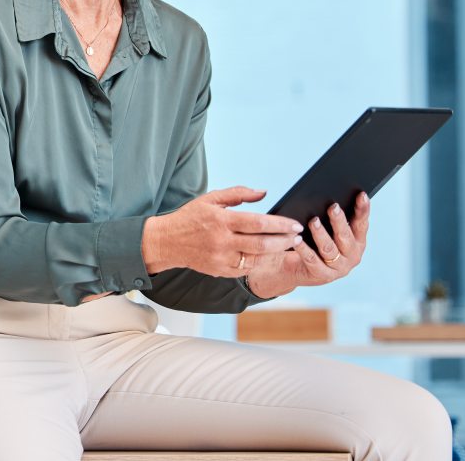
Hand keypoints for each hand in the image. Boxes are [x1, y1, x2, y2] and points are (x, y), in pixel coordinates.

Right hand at [141, 186, 303, 276]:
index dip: (280, 225)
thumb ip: (238, 194)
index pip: (258, 223)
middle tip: (298, 237)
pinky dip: (259, 262)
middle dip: (285, 241)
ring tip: (287, 246)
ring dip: (275, 253)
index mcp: (221, 221)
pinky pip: (246, 269)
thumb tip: (263, 192)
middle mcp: (222, 241)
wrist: (167, 242)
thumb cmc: (190, 217)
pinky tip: (267, 255)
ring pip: (257, 259)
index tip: (295, 224)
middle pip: (262, 244)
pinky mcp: (219, 271)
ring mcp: (221, 259)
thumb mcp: (210, 199)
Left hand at [246, 192, 370, 298]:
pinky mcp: (321, 275)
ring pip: (329, 249)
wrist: (300, 268)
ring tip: (313, 221)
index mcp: (358, 242)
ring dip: (321, 234)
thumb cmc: (316, 243)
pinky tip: (297, 239)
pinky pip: (312, 260)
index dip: (362, 210)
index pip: (361, 224)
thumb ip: (334, 218)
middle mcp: (352, 256)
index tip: (361, 195)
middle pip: (345, 237)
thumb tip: (330, 197)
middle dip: (339, 221)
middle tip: (332, 207)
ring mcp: (338, 268)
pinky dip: (304, 249)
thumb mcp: (329, 231)